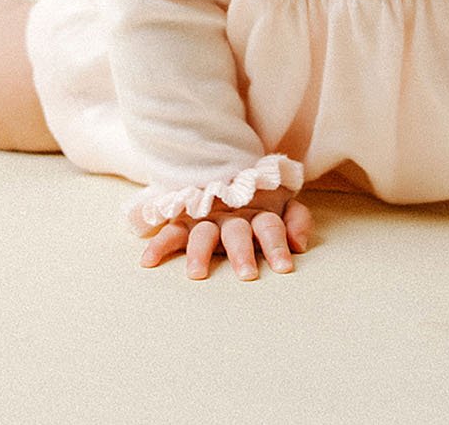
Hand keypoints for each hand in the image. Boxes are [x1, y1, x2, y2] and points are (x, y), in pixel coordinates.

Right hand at [138, 188, 312, 280]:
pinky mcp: (183, 222)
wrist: (226, 173)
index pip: (270, 227)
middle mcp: (231, 216)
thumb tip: (300, 245)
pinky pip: (169, 232)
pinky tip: (149, 261)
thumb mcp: (284, 205)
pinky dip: (159, 244)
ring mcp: (206, 218)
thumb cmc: (261, 201)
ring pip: (202, 234)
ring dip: (199, 252)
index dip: (277, 245)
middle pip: (237, 232)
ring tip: (197, 274)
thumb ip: (298, 220)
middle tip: (247, 275)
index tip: (284, 268)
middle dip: (242, 253)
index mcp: (258, 213)